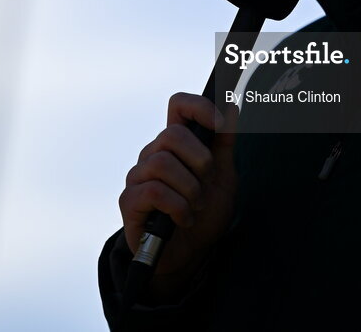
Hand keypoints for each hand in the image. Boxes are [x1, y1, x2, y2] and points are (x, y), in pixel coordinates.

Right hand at [118, 92, 237, 298]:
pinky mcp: (129, 201)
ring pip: (162, 163)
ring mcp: (138, 176)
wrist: (191, 253)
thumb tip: (231, 108)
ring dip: (190, 189)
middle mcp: (154, 154)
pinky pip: (154, 191)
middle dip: (199, 160)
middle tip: (206, 182)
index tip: (219, 124)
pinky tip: (183, 219)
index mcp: (177, 144)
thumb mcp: (224, 177)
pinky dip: (178, 207)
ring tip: (196, 206)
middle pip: (171, 134)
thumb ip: (225, 144)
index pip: (178, 106)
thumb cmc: (204, 212)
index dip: (198, 107)